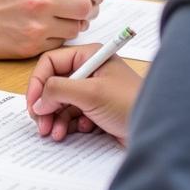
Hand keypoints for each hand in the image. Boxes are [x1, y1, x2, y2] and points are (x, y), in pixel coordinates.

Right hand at [0, 0, 102, 58]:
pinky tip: (45, 28)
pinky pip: (60, 41)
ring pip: (76, 26)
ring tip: (59, 17)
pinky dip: (57, 36)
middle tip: (75, 4)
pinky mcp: (33, 45)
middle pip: (84, 4)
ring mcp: (37, 24)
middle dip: (83, 4)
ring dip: (71, 22)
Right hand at [25, 45, 142, 144]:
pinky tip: (74, 132)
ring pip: (62, 101)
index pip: (52, 62)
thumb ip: (59, 91)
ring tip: (56, 134)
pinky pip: (73, 114)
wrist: (157, 131)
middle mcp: (90, 70)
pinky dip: (68, 124)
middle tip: (41, 126)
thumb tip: (38, 101)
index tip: (32, 105)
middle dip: (46, 105)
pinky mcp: (97, 109)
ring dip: (55, 118)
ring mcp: (93, 90)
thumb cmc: (130, 104)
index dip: (38, 83)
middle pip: (54, 84)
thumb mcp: (91, 93)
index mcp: (89, 56)